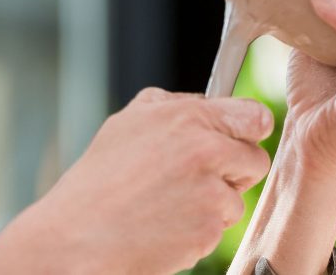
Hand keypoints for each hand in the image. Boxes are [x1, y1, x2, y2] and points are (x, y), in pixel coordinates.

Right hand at [35, 89, 272, 273]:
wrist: (80, 233)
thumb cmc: (99, 178)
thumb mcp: (127, 122)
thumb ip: (170, 106)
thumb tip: (205, 103)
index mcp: (187, 118)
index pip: (255, 116)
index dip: (251, 128)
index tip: (242, 138)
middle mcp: (205, 150)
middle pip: (256, 159)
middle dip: (234, 170)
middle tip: (197, 178)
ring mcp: (210, 192)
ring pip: (237, 198)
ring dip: (214, 204)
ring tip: (169, 204)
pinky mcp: (209, 229)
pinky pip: (220, 228)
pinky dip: (199, 230)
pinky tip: (166, 224)